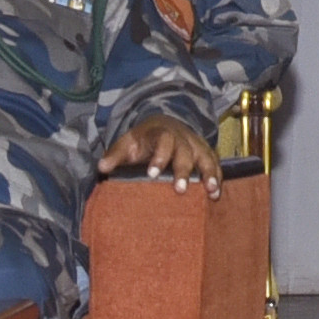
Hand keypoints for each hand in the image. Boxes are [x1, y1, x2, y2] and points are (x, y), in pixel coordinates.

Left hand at [101, 112, 219, 184]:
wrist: (164, 124)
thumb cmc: (143, 140)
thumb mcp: (126, 143)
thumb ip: (115, 155)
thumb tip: (101, 168)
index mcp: (161, 133)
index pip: (163, 141)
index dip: (160, 157)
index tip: (152, 174)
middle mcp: (181, 138)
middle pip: (185, 152)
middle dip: (184, 171)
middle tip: (180, 190)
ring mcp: (196, 145)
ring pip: (205, 157)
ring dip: (208, 174)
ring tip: (210, 192)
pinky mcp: (205, 153)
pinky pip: (214, 164)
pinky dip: (217, 177)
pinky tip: (216, 193)